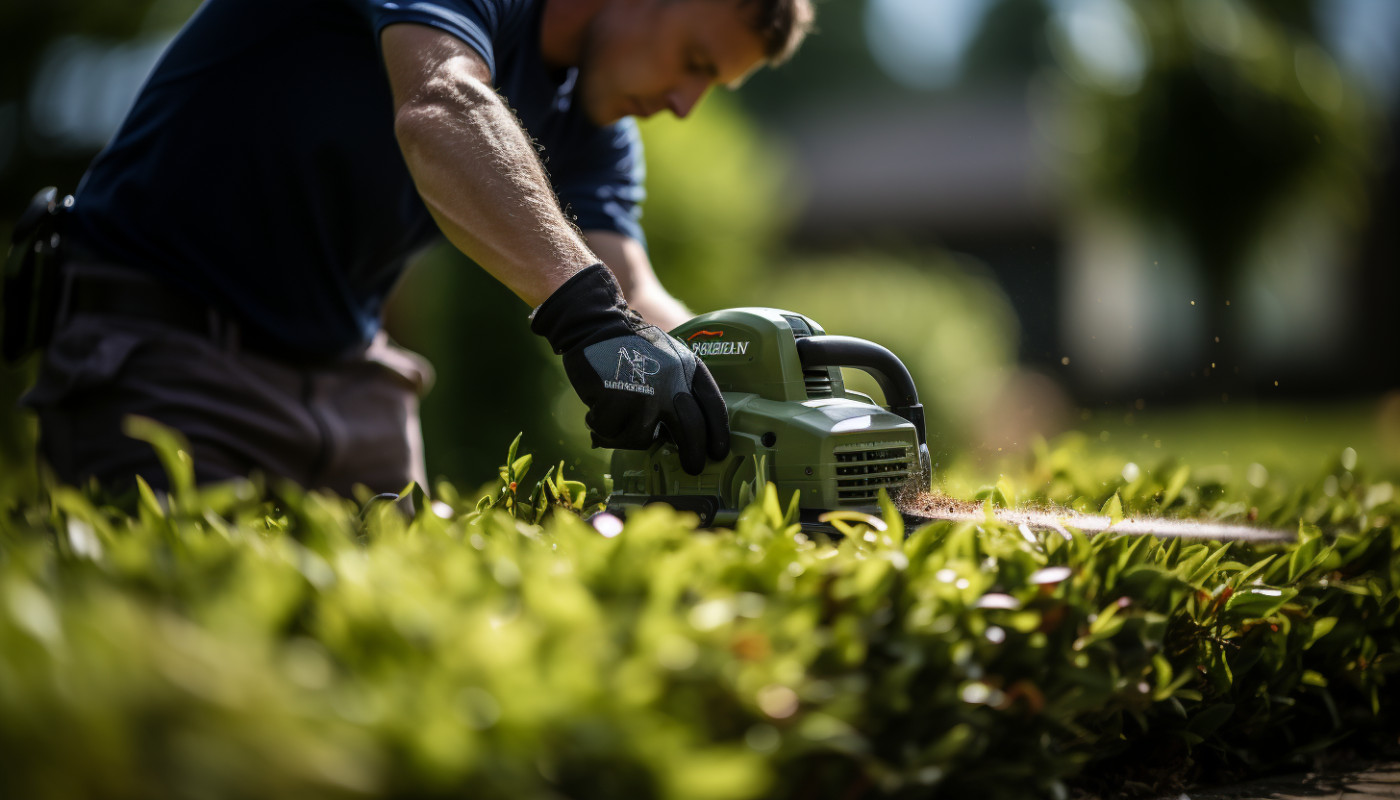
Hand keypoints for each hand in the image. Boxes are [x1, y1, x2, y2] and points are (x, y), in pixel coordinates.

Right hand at [531, 264, 728, 473]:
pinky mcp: (616, 400)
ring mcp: (644, 392)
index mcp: (689, 368)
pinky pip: (611, 433)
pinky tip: (599, 408)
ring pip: (643, 438)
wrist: (596, 324)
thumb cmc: (632, 348)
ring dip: (626, 434)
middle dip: (693, 455)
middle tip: (692, 467)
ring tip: (618, 415)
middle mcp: (672, 381)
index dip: (719, 434)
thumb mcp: (670, 359)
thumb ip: (682, 390)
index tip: (718, 453)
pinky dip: (602, 428)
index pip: (713, 407)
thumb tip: (689, 435)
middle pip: (691, 431)